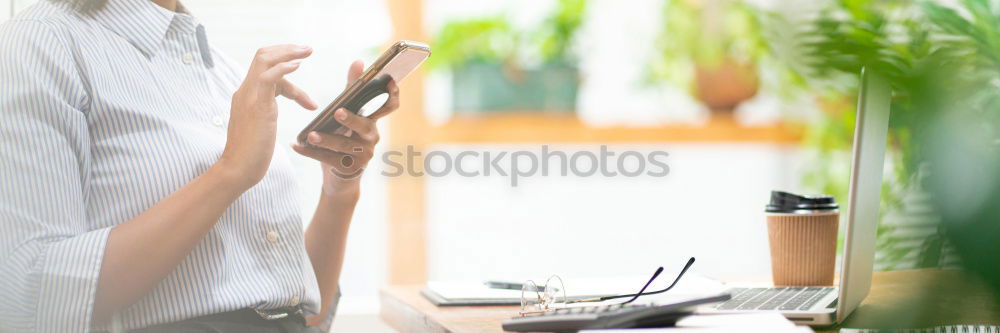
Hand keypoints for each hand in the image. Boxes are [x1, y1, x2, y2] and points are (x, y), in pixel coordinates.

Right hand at [217, 45, 317, 190]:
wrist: (237, 170)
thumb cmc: (251, 154)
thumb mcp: (259, 126)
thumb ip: (263, 113)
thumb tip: (270, 114)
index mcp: (246, 95)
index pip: (263, 69)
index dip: (284, 65)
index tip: (300, 63)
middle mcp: (245, 91)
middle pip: (262, 56)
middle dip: (286, 49)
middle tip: (308, 49)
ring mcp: (249, 97)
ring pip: (264, 60)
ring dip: (289, 53)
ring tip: (308, 52)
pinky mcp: (257, 106)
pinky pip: (269, 78)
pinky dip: (284, 68)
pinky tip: (298, 66)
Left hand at [292, 60, 399, 195]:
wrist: (340, 172)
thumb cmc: (345, 136)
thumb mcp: (349, 111)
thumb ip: (352, 87)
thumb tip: (359, 60)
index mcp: (373, 120)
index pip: (389, 107)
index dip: (392, 95)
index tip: (390, 82)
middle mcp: (372, 136)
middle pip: (364, 126)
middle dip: (351, 119)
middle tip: (338, 112)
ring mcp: (363, 154)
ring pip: (343, 145)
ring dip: (326, 140)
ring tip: (311, 135)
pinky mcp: (350, 169)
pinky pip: (328, 159)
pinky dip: (311, 153)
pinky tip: (297, 146)